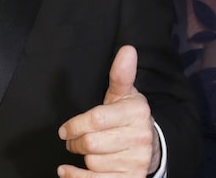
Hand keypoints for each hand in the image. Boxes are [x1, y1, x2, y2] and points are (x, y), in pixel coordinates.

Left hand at [58, 45, 160, 176]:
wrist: (150, 146)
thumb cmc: (128, 116)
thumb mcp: (123, 94)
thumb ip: (121, 74)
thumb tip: (127, 49)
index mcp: (136, 112)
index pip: (97, 118)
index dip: (76, 124)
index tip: (64, 129)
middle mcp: (140, 137)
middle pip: (92, 143)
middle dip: (75, 142)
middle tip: (71, 140)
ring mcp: (137, 161)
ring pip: (94, 162)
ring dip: (80, 158)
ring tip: (81, 151)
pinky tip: (67, 171)